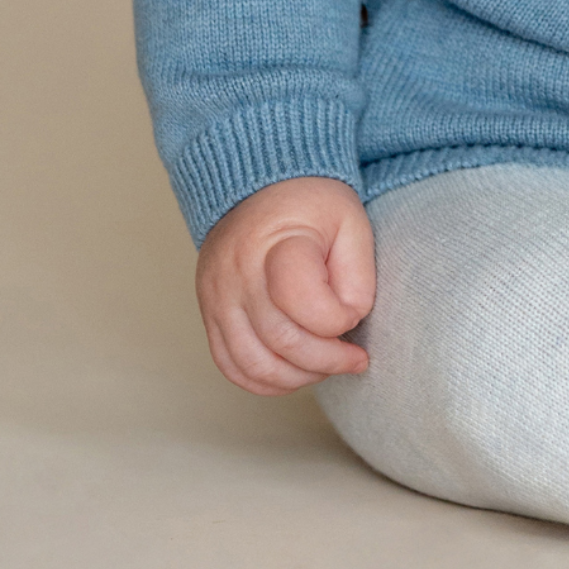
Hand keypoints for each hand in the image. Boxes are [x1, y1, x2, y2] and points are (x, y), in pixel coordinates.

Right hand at [195, 176, 375, 394]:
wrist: (261, 188)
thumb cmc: (312, 205)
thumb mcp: (352, 223)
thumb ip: (358, 276)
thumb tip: (349, 324)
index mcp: (276, 244)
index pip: (306, 304)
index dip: (339, 319)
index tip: (355, 313)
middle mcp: (237, 275)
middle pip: (281, 341)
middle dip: (326, 360)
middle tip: (354, 358)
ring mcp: (217, 298)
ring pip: (252, 364)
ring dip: (297, 378)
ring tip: (327, 366)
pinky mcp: (209, 315)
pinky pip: (229, 365)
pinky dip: (264, 380)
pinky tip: (295, 373)